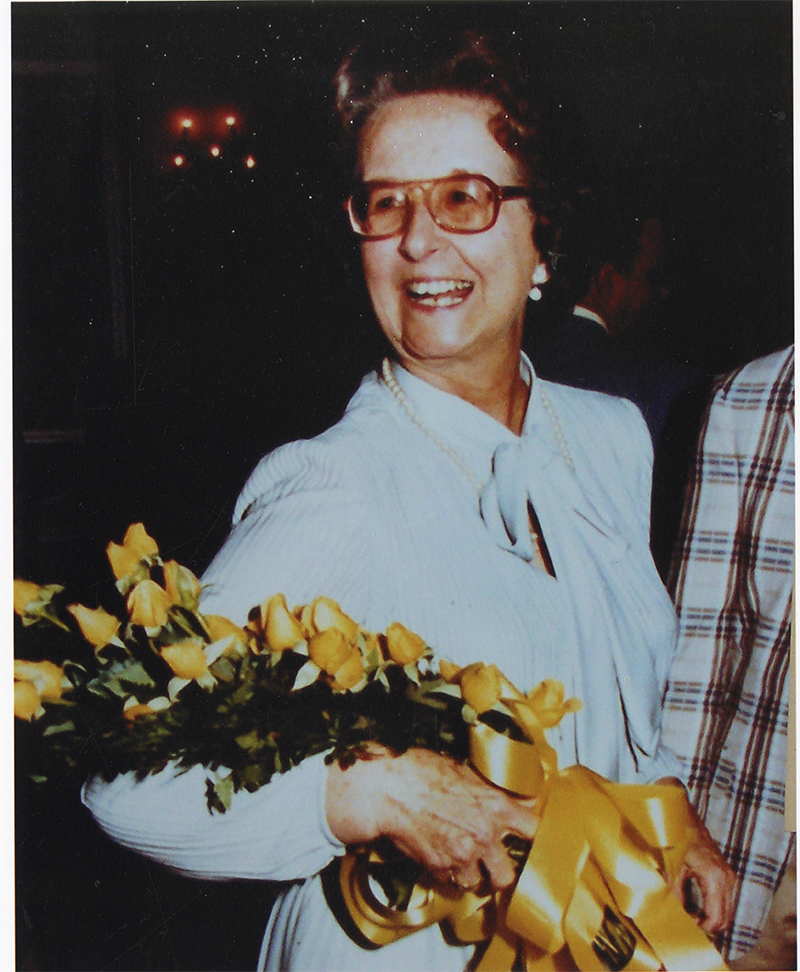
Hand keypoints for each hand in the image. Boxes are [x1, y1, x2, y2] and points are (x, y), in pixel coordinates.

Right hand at [326, 746, 537, 890]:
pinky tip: (436, 851)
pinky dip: (444, 870)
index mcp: (496, 806)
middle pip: (508, 875)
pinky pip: (448, 878)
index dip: (531, 833)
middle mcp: (484, 835)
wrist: (390, 787)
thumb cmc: (424, 770)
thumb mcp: (466, 771)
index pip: (533, 829)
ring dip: (468, 872)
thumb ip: (493, 790)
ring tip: (458, 856)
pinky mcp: (438, 866)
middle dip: (499, 870)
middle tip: (491, 861)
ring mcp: (461, 855)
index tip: (524, 834)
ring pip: (476, 882)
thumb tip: (515, 797)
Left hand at [658, 779, 736, 933]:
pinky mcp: (724, 873)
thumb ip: (675, 894)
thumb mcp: (671, 867)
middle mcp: (727, 878)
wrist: (679, 813)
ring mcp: (728, 875)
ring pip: (725, 911)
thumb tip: (676, 917)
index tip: (684, 924)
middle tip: (685, 921)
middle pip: (724, 919)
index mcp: (715, 877)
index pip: (717, 919)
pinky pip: (722, 900)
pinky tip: (692, 903)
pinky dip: (710, 907)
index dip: (700, 928)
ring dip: (708, 917)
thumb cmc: (673, 836)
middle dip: (705, 925)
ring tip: (687, 912)